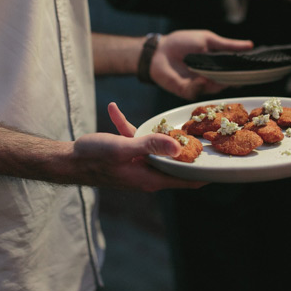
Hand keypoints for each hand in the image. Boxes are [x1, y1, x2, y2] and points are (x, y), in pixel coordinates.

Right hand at [71, 103, 206, 190]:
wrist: (67, 161)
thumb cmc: (93, 158)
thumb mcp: (122, 148)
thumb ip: (149, 145)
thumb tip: (179, 147)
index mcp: (150, 178)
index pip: (187, 180)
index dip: (206, 174)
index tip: (223, 162)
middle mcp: (147, 174)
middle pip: (175, 162)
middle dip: (187, 148)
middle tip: (202, 130)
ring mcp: (136, 165)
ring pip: (155, 148)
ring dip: (158, 133)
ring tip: (165, 117)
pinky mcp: (125, 155)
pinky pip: (133, 140)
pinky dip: (128, 126)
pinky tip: (114, 110)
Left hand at [150, 30, 252, 99]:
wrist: (159, 50)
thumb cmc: (183, 42)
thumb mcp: (208, 40)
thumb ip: (228, 45)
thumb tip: (251, 45)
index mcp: (217, 66)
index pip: (235, 71)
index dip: (245, 72)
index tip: (257, 71)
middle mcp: (211, 77)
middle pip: (227, 82)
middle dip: (235, 80)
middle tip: (243, 76)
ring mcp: (200, 85)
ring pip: (214, 88)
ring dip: (218, 82)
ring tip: (220, 74)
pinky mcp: (187, 91)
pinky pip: (198, 91)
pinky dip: (201, 85)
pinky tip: (202, 78)